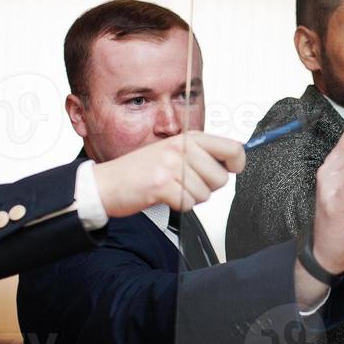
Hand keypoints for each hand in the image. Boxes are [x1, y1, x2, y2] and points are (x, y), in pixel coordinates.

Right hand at [91, 132, 244, 217]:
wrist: (107, 183)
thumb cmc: (140, 171)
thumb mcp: (173, 152)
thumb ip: (202, 154)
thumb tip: (236, 159)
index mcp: (188, 138)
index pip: (232, 148)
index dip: (237, 163)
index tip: (230, 170)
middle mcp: (181, 148)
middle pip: (221, 178)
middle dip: (207, 188)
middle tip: (186, 183)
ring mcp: (171, 165)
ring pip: (205, 194)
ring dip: (190, 198)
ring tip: (171, 188)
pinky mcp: (161, 184)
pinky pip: (188, 203)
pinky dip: (178, 205)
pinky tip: (164, 196)